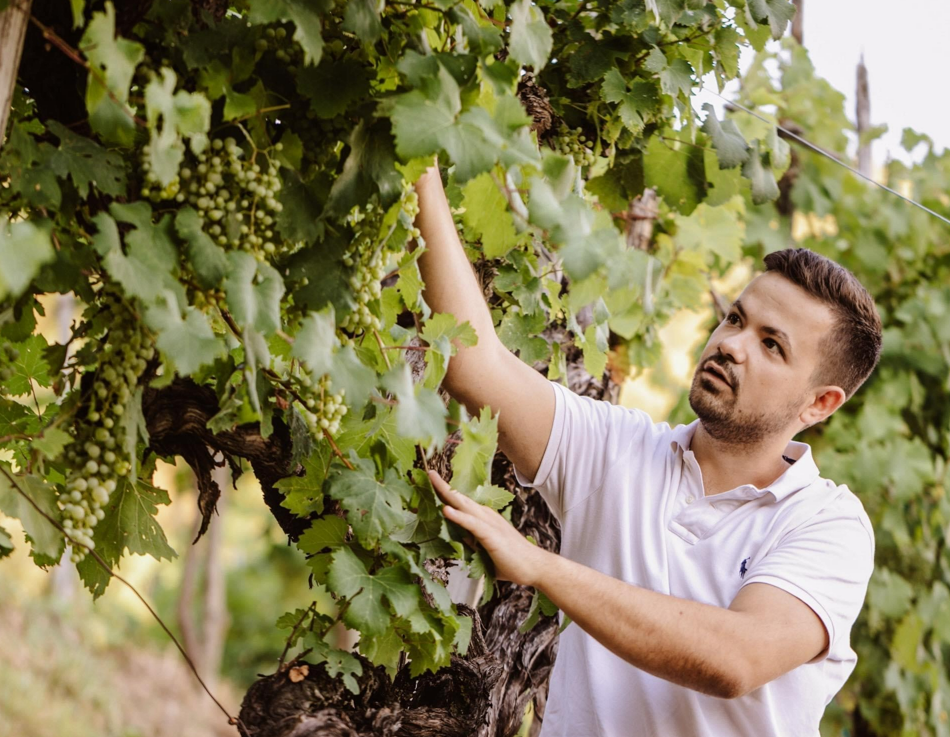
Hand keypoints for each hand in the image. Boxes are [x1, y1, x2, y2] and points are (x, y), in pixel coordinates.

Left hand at [427, 469, 549, 587]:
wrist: (534, 567)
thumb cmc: (511, 561)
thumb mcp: (486, 551)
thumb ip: (473, 543)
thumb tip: (459, 538)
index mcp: (484, 519)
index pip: (462, 503)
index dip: (446, 494)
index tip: (432, 484)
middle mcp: (486, 516)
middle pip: (460, 498)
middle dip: (443, 485)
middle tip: (429, 472)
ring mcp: (490, 524)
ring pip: (465, 505)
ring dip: (447, 492)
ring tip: (433, 479)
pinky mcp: (492, 535)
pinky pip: (472, 523)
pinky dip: (459, 516)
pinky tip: (446, 510)